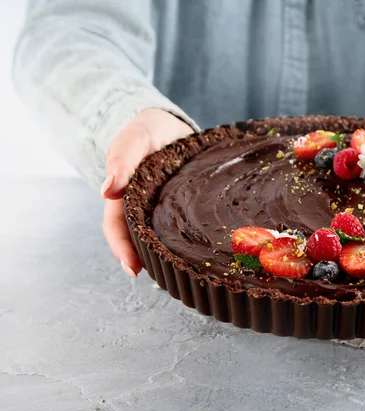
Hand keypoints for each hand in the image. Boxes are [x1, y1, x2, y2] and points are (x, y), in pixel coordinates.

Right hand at [101, 108, 193, 276]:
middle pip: (141, 240)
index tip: (133, 270)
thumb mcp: (134, 139)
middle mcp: (143, 208)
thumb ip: (121, 160)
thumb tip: (107, 191)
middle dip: (149, 262)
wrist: (169, 124)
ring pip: (164, 237)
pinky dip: (192, 241)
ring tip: (187, 274)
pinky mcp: (186, 206)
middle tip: (165, 281)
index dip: (122, 250)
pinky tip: (207, 251)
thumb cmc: (147, 131)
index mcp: (125, 197)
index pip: (118, 228)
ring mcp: (165, 209)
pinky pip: (186, 226)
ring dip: (171, 255)